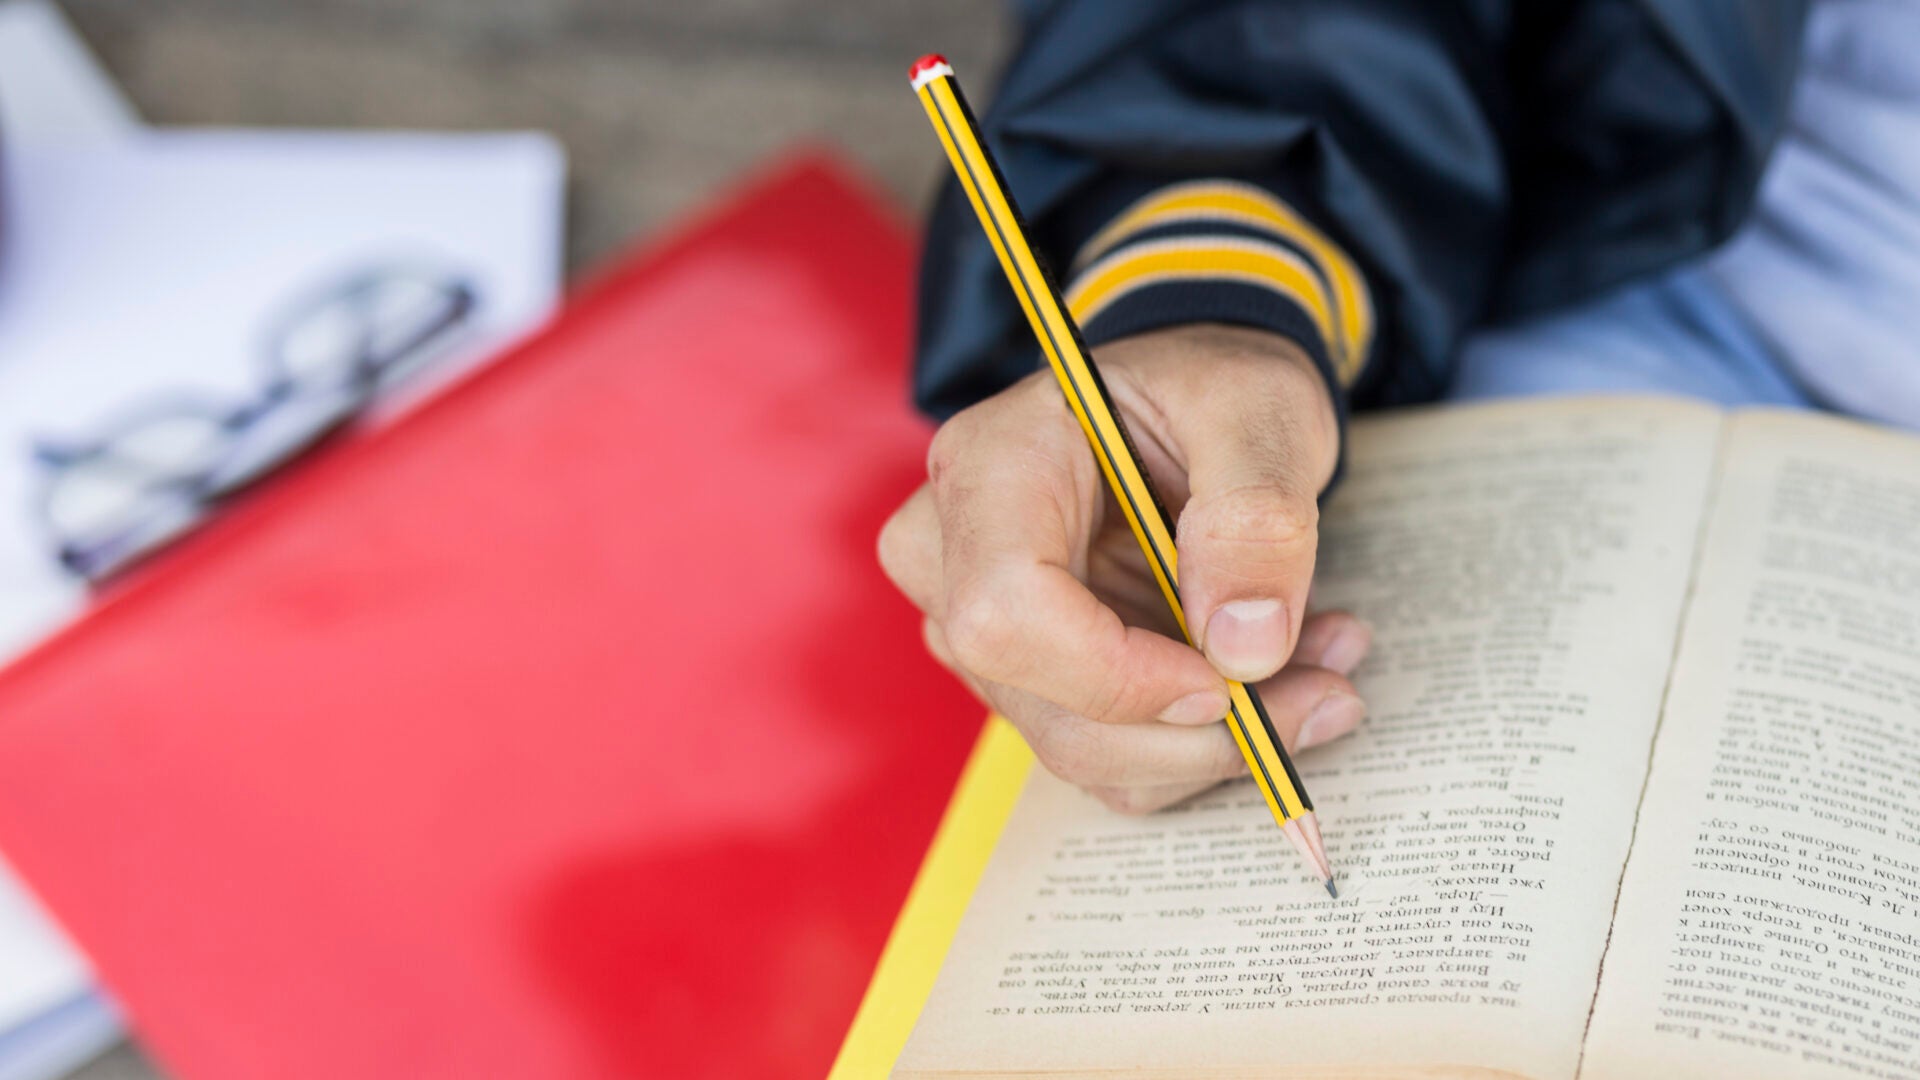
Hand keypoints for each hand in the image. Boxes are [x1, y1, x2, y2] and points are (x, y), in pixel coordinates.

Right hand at [879, 323, 1371, 812]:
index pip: (1006, 614)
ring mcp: (982, 624)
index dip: (1118, 676)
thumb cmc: (1211, 386)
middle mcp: (954, 554)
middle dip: (1196, 733)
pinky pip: (1108, 755)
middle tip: (1331, 692)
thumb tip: (1246, 648)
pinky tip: (1275, 684)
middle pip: (1043, 704)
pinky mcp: (1030, 674)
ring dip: (1214, 745)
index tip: (1233, 679)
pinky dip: (1200, 745)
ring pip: (1082, 747)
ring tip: (1323, 673)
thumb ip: (1256, 516)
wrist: (1194, 402)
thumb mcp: (1258, 410)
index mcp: (988, 468)